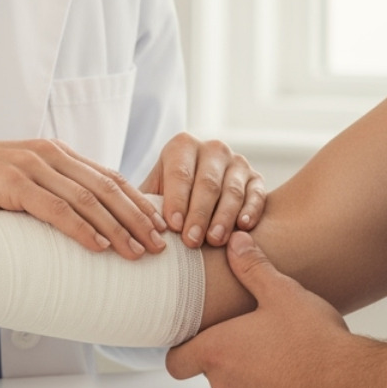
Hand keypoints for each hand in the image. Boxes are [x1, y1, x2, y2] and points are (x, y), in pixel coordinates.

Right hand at [0, 138, 167, 258]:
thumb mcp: (16, 183)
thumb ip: (47, 193)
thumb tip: (79, 225)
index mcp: (53, 152)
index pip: (107, 177)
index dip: (136, 203)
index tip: (158, 229)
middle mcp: (48, 154)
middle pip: (105, 188)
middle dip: (136, 218)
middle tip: (159, 247)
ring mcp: (30, 166)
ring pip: (87, 199)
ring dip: (117, 228)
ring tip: (137, 253)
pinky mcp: (11, 182)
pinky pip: (55, 209)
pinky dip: (81, 229)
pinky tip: (98, 247)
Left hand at [141, 133, 266, 246]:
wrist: (198, 197)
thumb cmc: (170, 199)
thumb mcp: (154, 195)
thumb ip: (145, 205)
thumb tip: (130, 226)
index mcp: (182, 146)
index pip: (180, 173)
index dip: (176, 200)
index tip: (173, 226)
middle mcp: (212, 149)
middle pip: (207, 183)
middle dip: (199, 214)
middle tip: (192, 241)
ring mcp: (237, 162)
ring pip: (232, 190)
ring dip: (223, 217)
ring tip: (215, 241)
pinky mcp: (256, 178)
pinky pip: (256, 194)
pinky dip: (251, 210)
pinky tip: (243, 227)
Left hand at [167, 232, 360, 387]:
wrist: (351, 383)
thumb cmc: (315, 341)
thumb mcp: (282, 292)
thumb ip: (252, 268)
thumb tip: (236, 243)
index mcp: (218, 350)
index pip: (175, 361)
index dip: (181, 346)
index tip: (195, 333)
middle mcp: (225, 382)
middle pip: (205, 369)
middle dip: (220, 351)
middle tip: (244, 330)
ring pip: (232, 384)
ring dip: (244, 367)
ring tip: (270, 346)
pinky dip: (265, 385)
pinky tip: (287, 366)